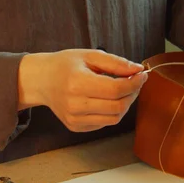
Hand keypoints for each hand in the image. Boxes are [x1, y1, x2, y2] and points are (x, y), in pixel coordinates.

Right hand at [18, 49, 147, 131]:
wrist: (41, 81)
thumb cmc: (65, 65)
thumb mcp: (89, 55)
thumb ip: (116, 63)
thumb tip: (138, 70)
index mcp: (77, 84)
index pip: (116, 89)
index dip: (134, 83)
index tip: (142, 75)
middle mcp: (75, 105)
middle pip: (118, 106)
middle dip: (132, 94)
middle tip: (134, 82)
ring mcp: (74, 119)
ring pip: (114, 118)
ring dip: (124, 104)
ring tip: (122, 90)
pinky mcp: (75, 127)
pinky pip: (104, 123)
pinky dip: (112, 112)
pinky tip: (107, 99)